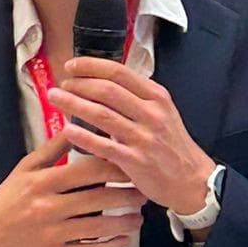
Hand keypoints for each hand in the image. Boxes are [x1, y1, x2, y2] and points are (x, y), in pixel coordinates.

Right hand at [0, 132, 143, 246]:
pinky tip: (124, 239)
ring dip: (126, 221)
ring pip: (101, 226)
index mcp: (43, 182)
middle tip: (145, 190)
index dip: (116, 165)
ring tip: (139, 216)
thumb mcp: (24, 170)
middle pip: (100, 197)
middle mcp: (49, 207)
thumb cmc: (5, 201)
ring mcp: (54, 233)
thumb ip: (51, 150)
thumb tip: (75, 124)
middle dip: (128, 194)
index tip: (133, 162)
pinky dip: (112, 246)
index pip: (88, 169)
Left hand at [50, 60, 213, 216]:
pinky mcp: (136, 161)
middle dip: (78, 84)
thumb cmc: (171, 145)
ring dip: (74, 103)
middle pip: (107, 90)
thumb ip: (137, 97)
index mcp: (157, 97)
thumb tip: (102, 82)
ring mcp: (144, 137)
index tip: (72, 66)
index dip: (91, 66)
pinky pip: (103, 146)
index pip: (119, 72)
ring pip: (102, 114)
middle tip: (61, 84)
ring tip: (55, 98)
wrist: (191, 180)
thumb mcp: (163, 112)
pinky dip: (83, 136)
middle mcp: (151, 113)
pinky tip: (66, 130)